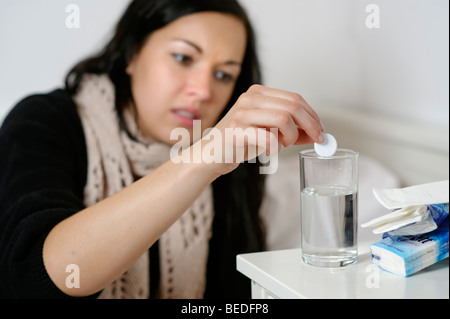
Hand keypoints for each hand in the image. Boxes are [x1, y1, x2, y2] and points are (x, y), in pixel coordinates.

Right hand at [201, 85, 324, 174]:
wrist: (210, 155)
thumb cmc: (240, 143)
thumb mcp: (268, 132)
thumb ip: (291, 131)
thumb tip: (316, 134)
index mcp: (258, 93)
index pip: (294, 98)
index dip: (312, 115)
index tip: (321, 130)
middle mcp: (250, 98)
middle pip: (293, 106)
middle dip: (310, 125)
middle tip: (316, 139)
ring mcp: (242, 113)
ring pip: (284, 119)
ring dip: (291, 136)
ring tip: (283, 145)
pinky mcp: (237, 130)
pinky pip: (269, 137)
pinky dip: (275, 147)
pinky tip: (271, 151)